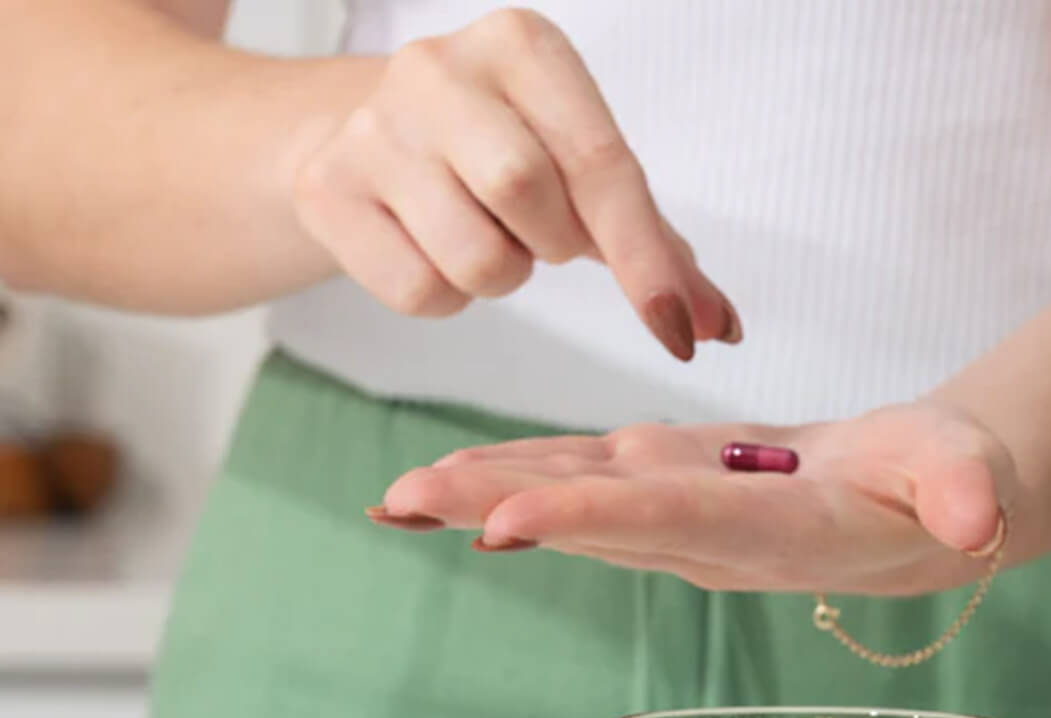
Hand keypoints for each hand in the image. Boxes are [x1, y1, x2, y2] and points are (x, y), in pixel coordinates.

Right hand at [290, 7, 738, 359]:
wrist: (361, 138)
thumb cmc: (497, 155)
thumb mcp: (580, 174)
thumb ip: (655, 245)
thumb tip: (723, 327)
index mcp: (523, 48)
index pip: (601, 162)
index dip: (645, 260)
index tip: (683, 334)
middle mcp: (439, 69)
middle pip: (528, 197)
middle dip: (550, 245)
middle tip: (539, 234)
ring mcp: (373, 130)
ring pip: (476, 259)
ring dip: (501, 275)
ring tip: (482, 235)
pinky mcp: (327, 192)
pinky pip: (419, 293)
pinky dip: (446, 296)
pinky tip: (432, 249)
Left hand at [371, 401, 1017, 595]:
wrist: (895, 509)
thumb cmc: (937, 485)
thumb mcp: (966, 476)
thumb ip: (966, 489)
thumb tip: (981, 515)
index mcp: (761, 534)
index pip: (665, 524)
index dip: (587, 518)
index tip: (504, 522)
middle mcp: (696, 536)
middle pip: (586, 519)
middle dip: (495, 508)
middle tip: (403, 500)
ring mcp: (667, 513)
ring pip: (564, 498)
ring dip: (478, 497)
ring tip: (393, 499)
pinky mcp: (655, 482)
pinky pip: (571, 476)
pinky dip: (506, 475)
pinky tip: (441, 486)